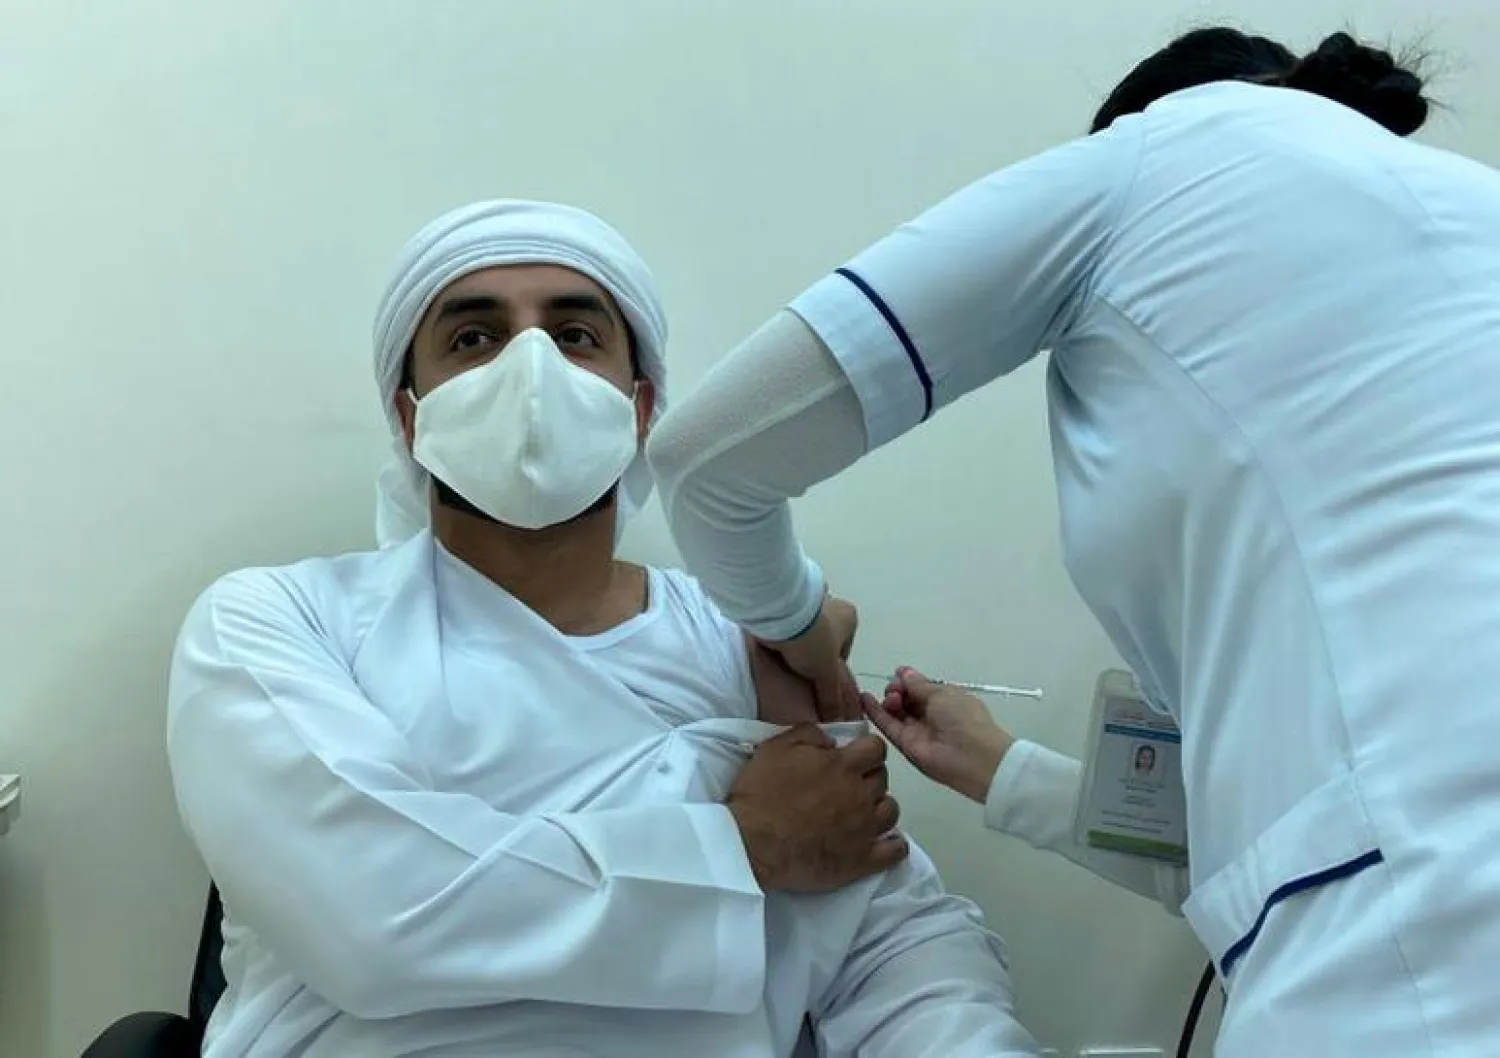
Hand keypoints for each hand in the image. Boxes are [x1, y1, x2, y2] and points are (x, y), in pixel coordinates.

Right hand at [727, 725, 907, 891]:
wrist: (750, 843)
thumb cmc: (760, 793)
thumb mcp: (776, 747)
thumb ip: (809, 734)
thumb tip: (833, 739)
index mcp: (842, 766)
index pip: (876, 748)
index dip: (866, 751)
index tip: (853, 758)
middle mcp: (860, 794)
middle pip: (883, 778)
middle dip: (869, 778)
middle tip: (848, 786)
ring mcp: (864, 829)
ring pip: (892, 811)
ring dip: (880, 808)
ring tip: (861, 813)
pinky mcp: (862, 861)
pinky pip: (896, 851)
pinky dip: (894, 844)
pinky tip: (881, 841)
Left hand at [762, 596, 860, 721]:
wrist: (780, 617)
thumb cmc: (814, 640)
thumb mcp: (827, 673)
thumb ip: (832, 697)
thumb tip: (835, 719)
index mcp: (848, 617)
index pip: (844, 652)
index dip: (834, 672)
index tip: (822, 684)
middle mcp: (830, 607)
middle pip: (824, 645)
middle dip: (815, 662)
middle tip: (804, 680)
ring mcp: (806, 607)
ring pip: (805, 638)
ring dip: (798, 653)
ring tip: (790, 672)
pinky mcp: (784, 609)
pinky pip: (789, 633)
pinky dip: (785, 645)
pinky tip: (779, 659)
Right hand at [863, 667, 1015, 803]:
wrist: (971, 757)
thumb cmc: (963, 718)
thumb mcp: (943, 694)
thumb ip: (919, 684)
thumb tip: (904, 672)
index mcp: (946, 700)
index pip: (920, 688)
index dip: (908, 680)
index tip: (899, 674)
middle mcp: (931, 715)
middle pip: (906, 699)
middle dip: (898, 689)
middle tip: (896, 690)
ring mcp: (917, 730)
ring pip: (896, 712)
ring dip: (889, 699)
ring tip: (890, 697)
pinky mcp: (905, 744)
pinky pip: (888, 726)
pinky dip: (875, 712)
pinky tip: (864, 699)